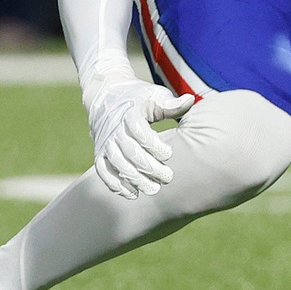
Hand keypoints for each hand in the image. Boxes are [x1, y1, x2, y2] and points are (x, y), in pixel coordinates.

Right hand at [81, 69, 193, 197]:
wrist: (106, 95)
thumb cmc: (138, 98)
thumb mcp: (154, 95)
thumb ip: (171, 103)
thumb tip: (191, 100)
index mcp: (129, 114)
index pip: (139, 132)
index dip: (154, 145)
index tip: (169, 154)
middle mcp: (114, 130)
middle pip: (130, 152)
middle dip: (149, 167)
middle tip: (168, 178)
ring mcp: (105, 143)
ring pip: (117, 164)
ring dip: (134, 179)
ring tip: (153, 189)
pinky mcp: (99, 153)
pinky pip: (103, 171)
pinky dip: (115, 184)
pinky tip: (132, 194)